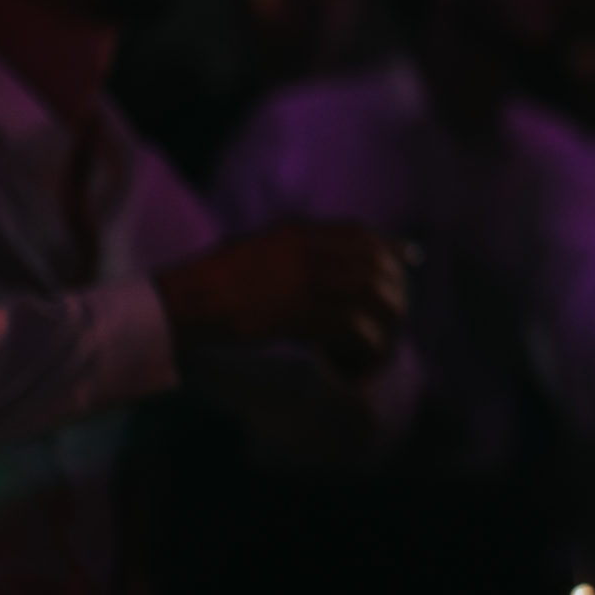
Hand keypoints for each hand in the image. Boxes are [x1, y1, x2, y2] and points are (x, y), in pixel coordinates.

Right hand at [156, 223, 412, 377]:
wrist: (184, 301)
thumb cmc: (215, 280)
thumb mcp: (261, 248)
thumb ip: (299, 249)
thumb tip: (337, 258)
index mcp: (298, 233)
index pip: (361, 235)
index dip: (390, 247)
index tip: (410, 260)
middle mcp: (307, 253)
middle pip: (374, 269)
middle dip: (393, 293)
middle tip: (394, 317)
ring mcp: (304, 283)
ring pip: (370, 300)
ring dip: (381, 326)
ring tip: (376, 346)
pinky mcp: (298, 316)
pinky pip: (350, 330)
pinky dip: (360, 348)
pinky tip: (352, 361)